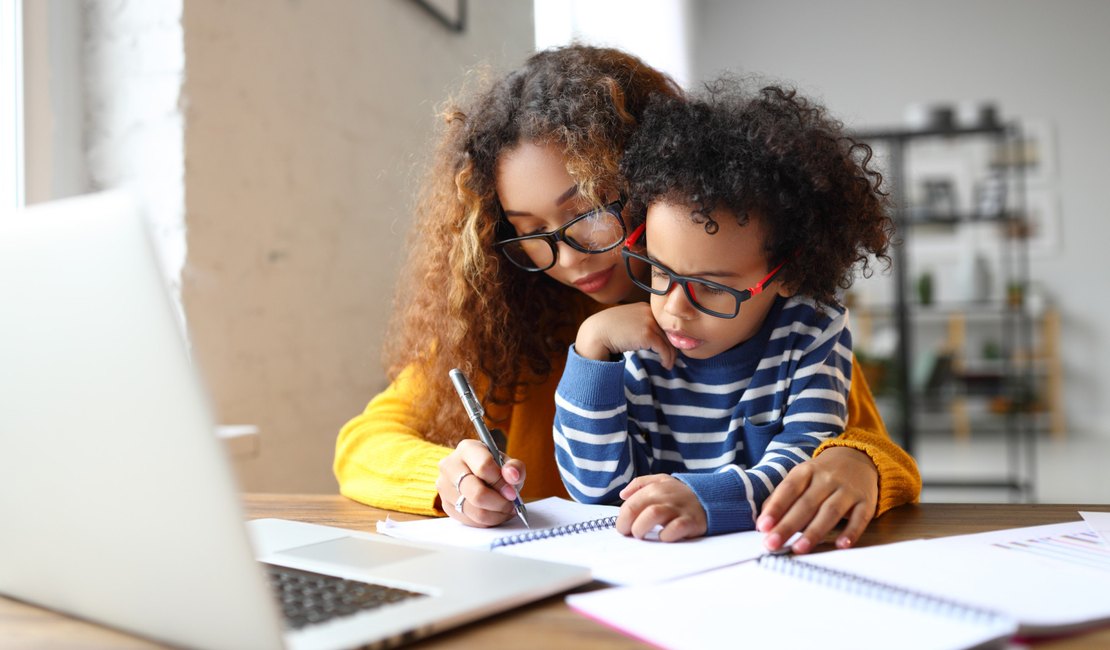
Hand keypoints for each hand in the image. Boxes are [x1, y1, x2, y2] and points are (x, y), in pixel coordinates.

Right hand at [435, 439, 525, 526]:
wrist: (478, 476)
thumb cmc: (494, 468)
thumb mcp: (508, 463)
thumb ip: (514, 467)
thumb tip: (512, 476)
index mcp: (467, 449)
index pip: (484, 467)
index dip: (501, 483)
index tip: (512, 492)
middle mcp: (450, 466)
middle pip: (477, 493)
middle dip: (499, 503)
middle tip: (511, 504)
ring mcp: (445, 487)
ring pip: (474, 510)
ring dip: (496, 515)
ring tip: (506, 510)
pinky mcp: (446, 505)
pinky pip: (470, 520)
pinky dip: (487, 521)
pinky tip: (495, 514)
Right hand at [575, 303, 676, 369]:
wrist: (595, 333)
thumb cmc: (607, 331)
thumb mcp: (627, 322)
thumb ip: (639, 325)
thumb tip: (651, 339)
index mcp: (645, 308)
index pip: (664, 324)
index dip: (669, 337)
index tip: (670, 349)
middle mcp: (649, 312)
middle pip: (669, 332)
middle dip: (672, 347)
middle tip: (673, 359)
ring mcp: (648, 322)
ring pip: (669, 341)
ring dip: (671, 356)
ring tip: (669, 365)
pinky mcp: (647, 334)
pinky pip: (664, 349)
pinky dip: (667, 358)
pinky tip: (665, 365)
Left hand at [615, 474, 706, 541]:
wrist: (710, 497)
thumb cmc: (680, 493)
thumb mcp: (661, 480)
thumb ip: (640, 484)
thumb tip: (623, 494)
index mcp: (654, 488)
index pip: (629, 504)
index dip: (622, 519)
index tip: (623, 528)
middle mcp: (664, 496)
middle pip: (636, 509)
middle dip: (627, 524)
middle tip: (629, 533)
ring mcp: (678, 509)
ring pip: (652, 514)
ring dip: (641, 528)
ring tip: (641, 535)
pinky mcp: (691, 521)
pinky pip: (675, 528)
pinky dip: (666, 535)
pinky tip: (663, 537)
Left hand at [756, 447, 877, 552]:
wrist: (858, 457)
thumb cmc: (821, 475)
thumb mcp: (800, 477)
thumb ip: (780, 498)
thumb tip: (762, 523)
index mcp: (806, 471)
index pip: (788, 489)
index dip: (775, 508)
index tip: (763, 526)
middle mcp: (826, 479)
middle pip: (806, 504)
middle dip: (788, 526)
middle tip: (772, 544)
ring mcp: (847, 490)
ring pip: (830, 512)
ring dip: (814, 532)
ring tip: (799, 549)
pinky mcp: (866, 502)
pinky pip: (859, 518)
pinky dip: (851, 532)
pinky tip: (841, 545)